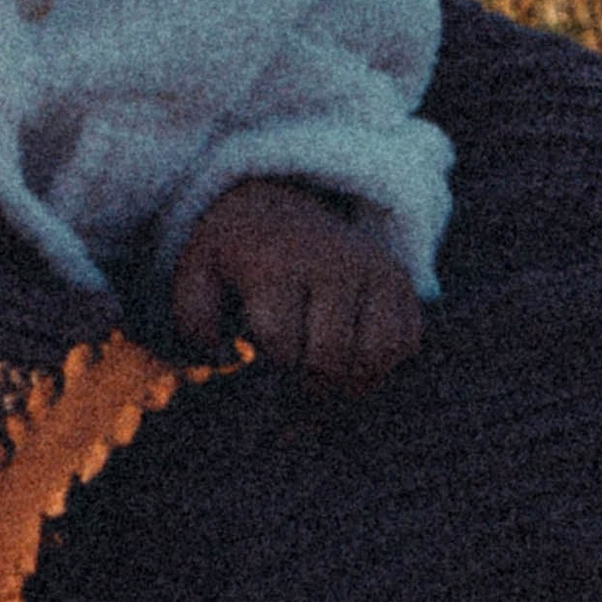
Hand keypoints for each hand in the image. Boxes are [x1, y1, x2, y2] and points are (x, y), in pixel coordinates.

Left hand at [170, 180, 423, 390]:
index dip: (269, 368)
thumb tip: (222, 360)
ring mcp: (372, 268)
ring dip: (350, 384)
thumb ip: (194, 321)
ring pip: (379, 352)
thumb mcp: (196, 274)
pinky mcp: (398, 277)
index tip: (261, 373)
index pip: (282, 340)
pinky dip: (383, 363)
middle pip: (331, 356)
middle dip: (308, 389)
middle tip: (292, 401)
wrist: (277, 201)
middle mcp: (332, 262)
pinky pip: (407, 338)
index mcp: (277, 262)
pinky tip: (352, 365)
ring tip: (324, 389)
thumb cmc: (234, 252)